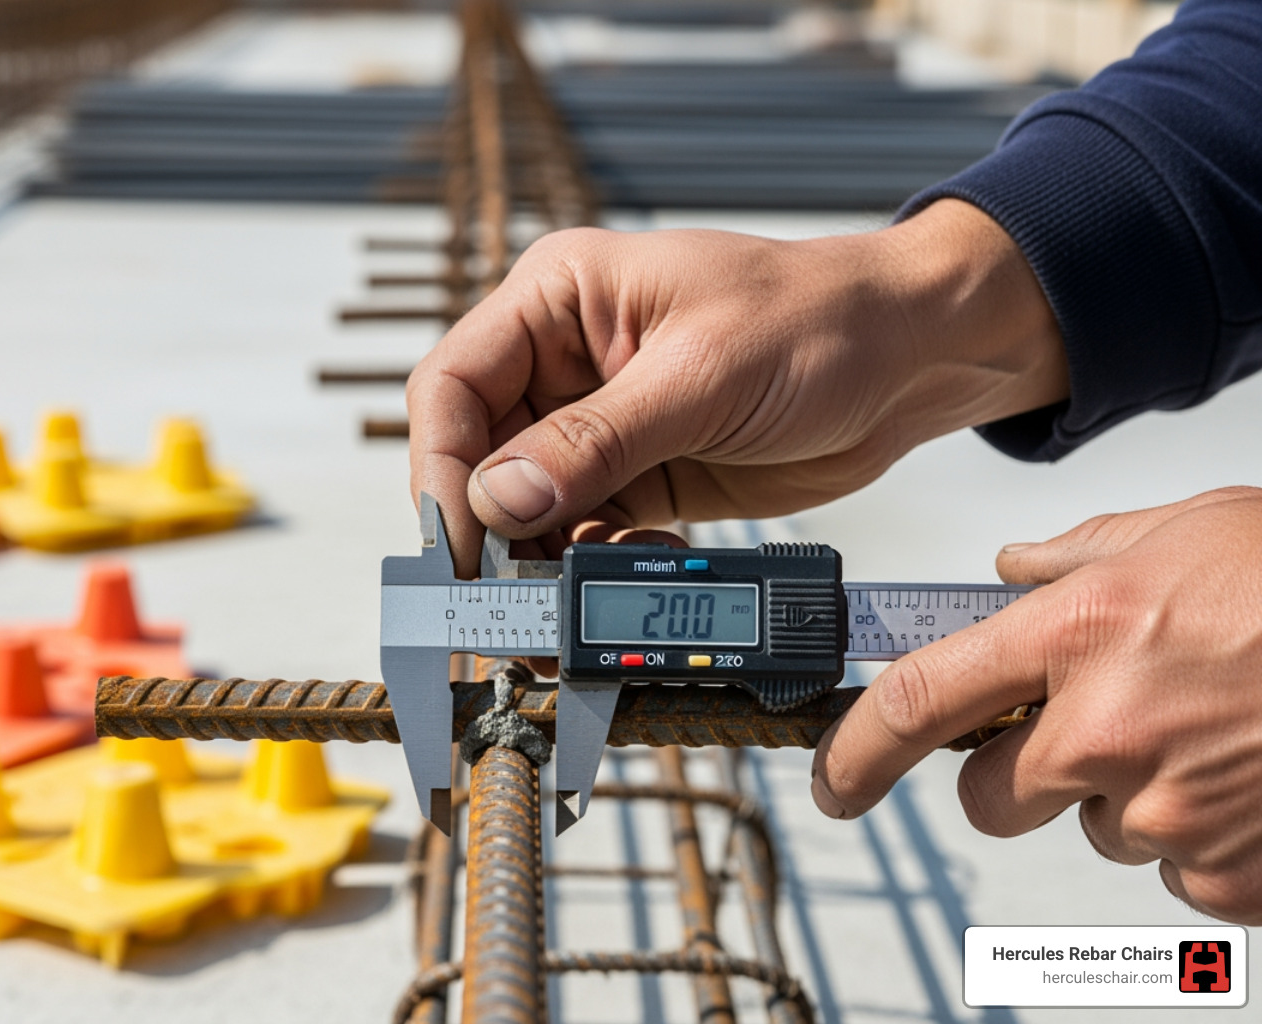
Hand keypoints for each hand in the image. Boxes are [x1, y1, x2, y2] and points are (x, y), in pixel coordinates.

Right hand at [407, 198, 1067, 576]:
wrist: (914, 357)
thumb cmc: (821, 321)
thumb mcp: (703, 374)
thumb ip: (595, 440)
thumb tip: (496, 501)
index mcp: (559, 300)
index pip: (453, 385)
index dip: (443, 467)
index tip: (461, 543)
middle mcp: (563, 362)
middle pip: (480, 458)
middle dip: (491, 532)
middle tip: (509, 602)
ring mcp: (600, 426)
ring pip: (528, 511)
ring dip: (546, 564)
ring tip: (579, 605)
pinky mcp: (638, 478)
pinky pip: (585, 538)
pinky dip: (597, 571)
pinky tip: (638, 574)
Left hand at [812, 486, 1261, 923]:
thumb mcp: (1174, 531)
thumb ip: (1071, 557)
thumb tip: (1008, 573)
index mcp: (1076, 635)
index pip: (920, 702)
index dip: (856, 750)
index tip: (833, 780)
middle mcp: (1105, 731)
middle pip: (990, 798)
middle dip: (1015, 776)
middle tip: (1082, 732)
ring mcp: (1168, 811)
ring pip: (1094, 829)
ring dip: (1125, 793)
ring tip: (1204, 730)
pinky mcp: (1228, 875)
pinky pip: (1173, 869)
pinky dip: (1197, 832)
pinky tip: (1241, 772)